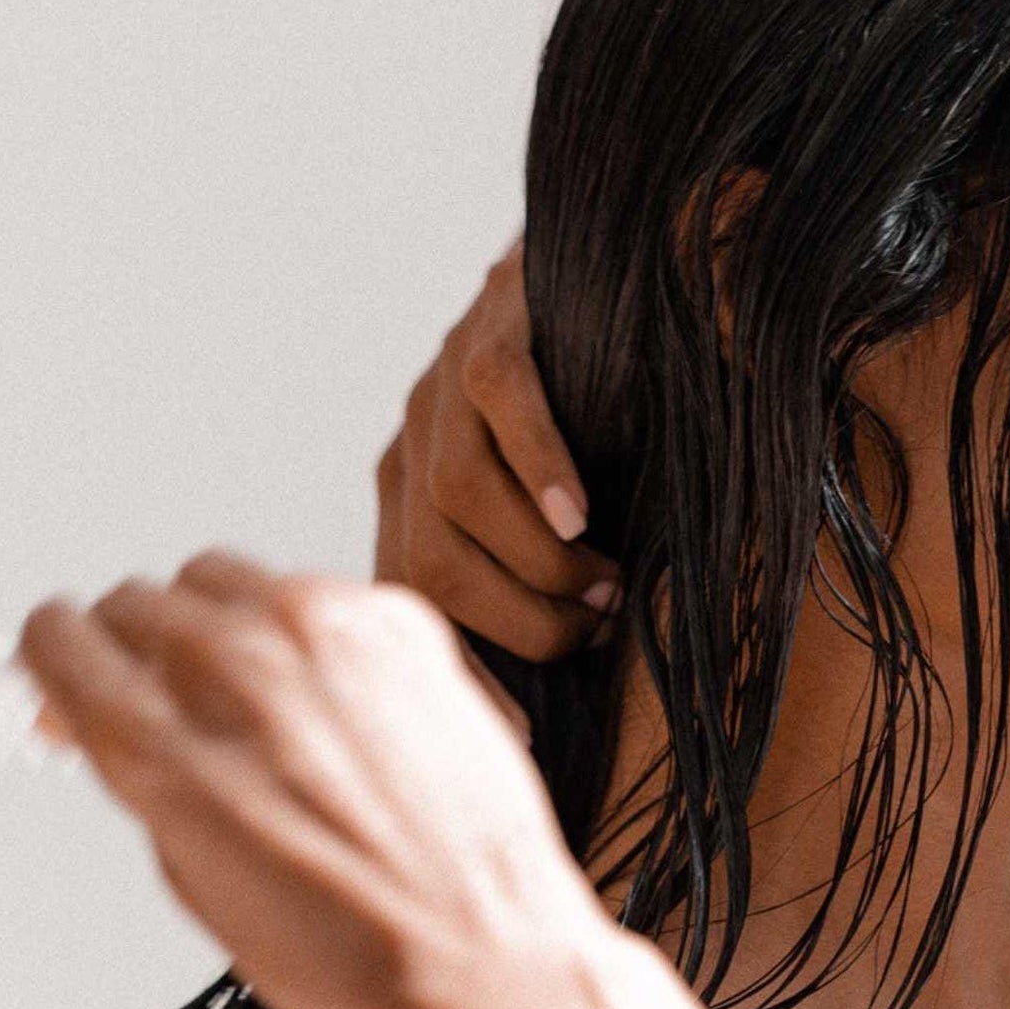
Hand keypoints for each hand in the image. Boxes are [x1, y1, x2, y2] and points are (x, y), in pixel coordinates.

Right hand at [18, 550, 609, 1008]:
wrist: (481, 950)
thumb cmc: (350, 949)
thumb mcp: (193, 878)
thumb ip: (141, 774)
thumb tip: (103, 717)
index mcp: (164, 744)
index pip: (59, 637)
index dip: (59, 659)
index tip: (69, 669)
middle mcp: (234, 669)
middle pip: (136, 600)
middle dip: (135, 648)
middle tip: (164, 699)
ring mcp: (320, 630)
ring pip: (220, 577)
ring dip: (217, 625)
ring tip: (254, 699)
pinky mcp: (393, 617)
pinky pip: (312, 590)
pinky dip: (305, 633)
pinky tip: (332, 698)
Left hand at [375, 238, 619, 659]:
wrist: (596, 274)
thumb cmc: (584, 426)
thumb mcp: (538, 516)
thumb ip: (528, 577)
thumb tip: (562, 690)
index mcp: (407, 507)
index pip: (404, 611)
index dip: (461, 678)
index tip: (526, 734)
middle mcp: (408, 450)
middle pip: (430, 565)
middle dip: (517, 620)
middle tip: (591, 633)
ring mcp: (440, 389)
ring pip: (460, 496)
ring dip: (539, 560)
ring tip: (605, 584)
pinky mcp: (488, 331)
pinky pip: (500, 400)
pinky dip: (539, 463)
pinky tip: (583, 510)